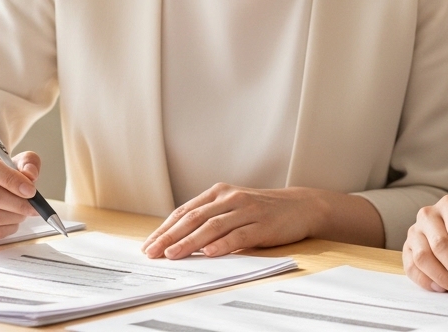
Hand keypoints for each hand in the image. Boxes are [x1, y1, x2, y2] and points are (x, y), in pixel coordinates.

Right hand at [0, 150, 41, 242]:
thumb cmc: (0, 176)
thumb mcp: (16, 161)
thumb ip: (28, 162)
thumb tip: (31, 175)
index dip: (12, 180)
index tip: (31, 190)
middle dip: (18, 203)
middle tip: (33, 206)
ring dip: (15, 216)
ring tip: (23, 212)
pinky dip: (9, 229)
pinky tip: (13, 221)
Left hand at [142, 184, 326, 258]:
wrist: (300, 206)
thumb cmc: (261, 211)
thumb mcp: (232, 208)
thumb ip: (209, 218)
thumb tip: (177, 240)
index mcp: (218, 192)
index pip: (185, 212)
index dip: (165, 228)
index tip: (148, 244)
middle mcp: (230, 198)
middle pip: (194, 218)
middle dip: (169, 236)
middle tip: (152, 252)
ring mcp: (247, 210)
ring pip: (212, 226)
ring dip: (190, 241)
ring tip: (173, 254)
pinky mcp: (263, 224)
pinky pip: (239, 235)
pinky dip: (223, 244)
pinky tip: (210, 253)